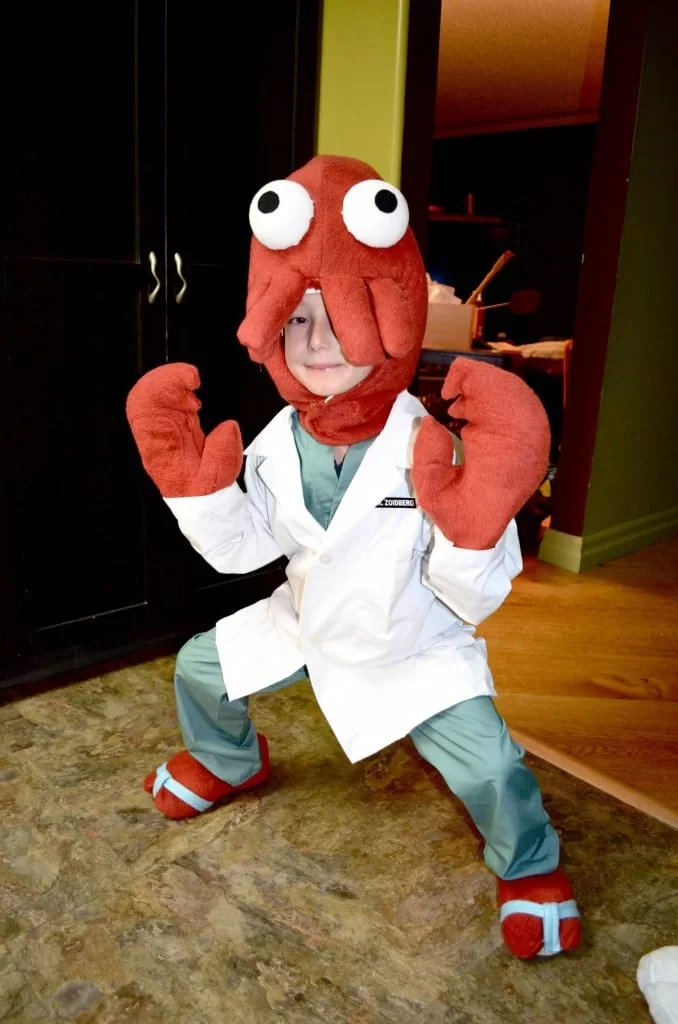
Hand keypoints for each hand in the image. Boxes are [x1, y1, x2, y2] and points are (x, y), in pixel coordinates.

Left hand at [126, 363, 242, 497]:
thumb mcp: (216, 479)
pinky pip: (166, 397)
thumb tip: (228, 426)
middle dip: (165, 378)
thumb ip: (223, 453)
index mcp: (158, 448)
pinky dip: (178, 386)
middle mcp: (155, 433)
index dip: (159, 389)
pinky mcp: (173, 420)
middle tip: (190, 377)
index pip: (143, 411)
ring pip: (154, 393)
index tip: (186, 384)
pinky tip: (192, 390)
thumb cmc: (203, 490)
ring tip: (192, 383)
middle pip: (144, 396)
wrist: (199, 499)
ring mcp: (162, 425)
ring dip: (172, 380)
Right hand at [412, 358, 549, 548]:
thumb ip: (428, 454)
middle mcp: (529, 441)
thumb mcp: (431, 490)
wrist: (482, 536)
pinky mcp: (536, 443)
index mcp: (506, 450)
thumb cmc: (459, 515)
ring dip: (487, 392)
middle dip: (478, 384)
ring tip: (460, 407)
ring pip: (519, 393)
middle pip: (512, 388)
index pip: (499, 394)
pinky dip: (498, 400)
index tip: (447, 392)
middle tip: (451, 397)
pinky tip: (475, 413)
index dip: (471, 381)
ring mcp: (537, 441)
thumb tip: (433, 423)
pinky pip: (523, 406)